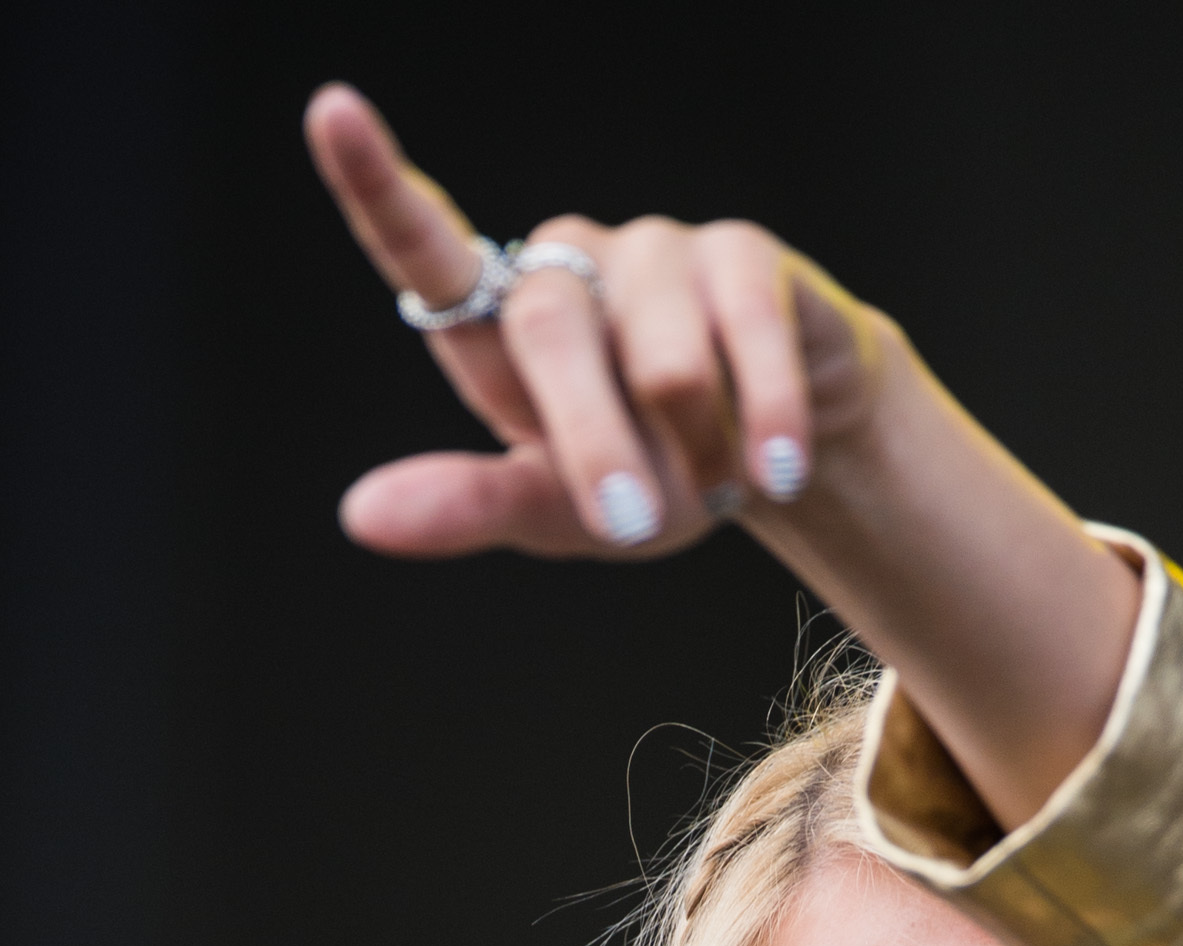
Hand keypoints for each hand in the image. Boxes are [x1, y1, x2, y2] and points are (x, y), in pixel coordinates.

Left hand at [304, 82, 888, 560]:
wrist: (776, 461)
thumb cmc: (651, 479)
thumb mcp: (558, 512)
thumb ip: (470, 506)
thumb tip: (361, 517)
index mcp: (502, 329)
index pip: (428, 250)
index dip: (379, 186)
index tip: (332, 112)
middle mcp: (565, 269)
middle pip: (551, 332)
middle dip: (593, 441)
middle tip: (628, 523)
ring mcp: (653, 251)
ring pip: (662, 358)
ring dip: (696, 448)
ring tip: (722, 484)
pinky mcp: (741, 256)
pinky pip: (745, 334)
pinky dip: (764, 417)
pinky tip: (776, 469)